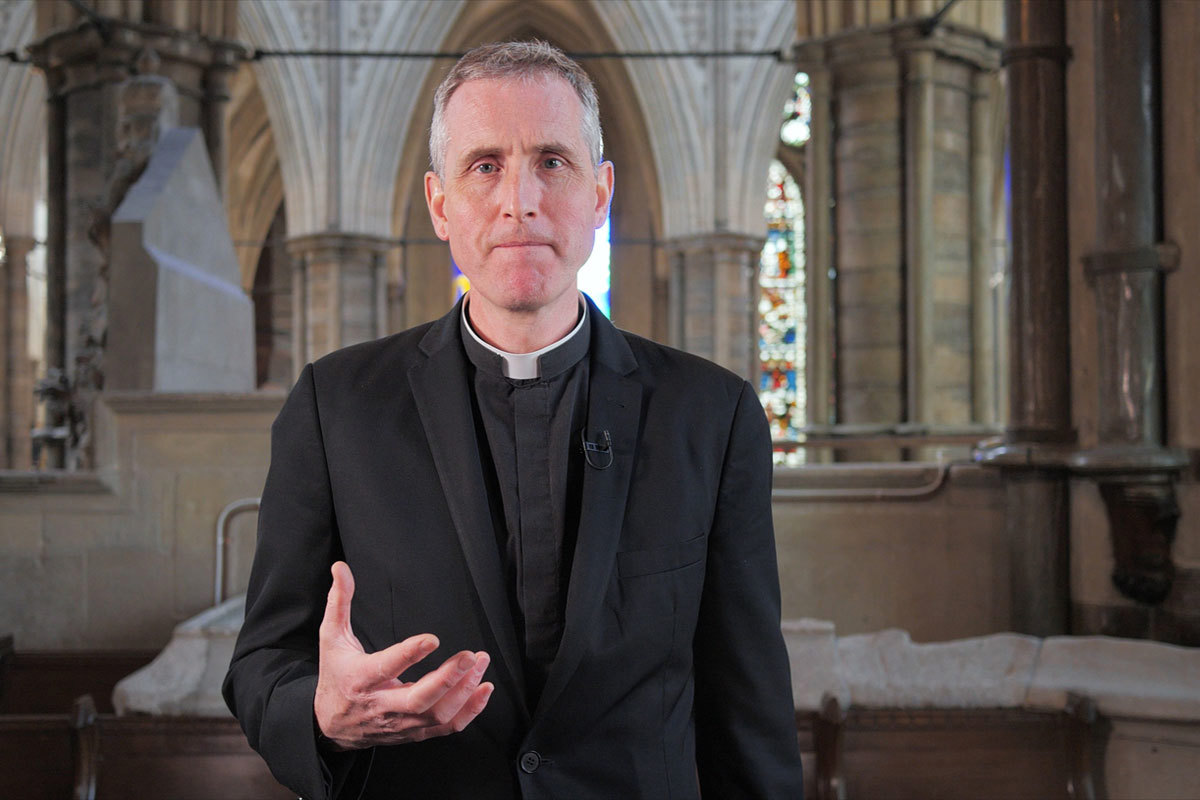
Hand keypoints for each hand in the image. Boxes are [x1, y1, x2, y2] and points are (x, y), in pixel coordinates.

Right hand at [313, 561, 493, 749]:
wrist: (330, 726)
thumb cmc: (336, 676)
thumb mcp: (331, 638)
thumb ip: (339, 602)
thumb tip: (341, 568)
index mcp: (360, 679)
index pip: (386, 667)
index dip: (410, 654)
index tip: (433, 638)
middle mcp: (382, 705)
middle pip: (418, 700)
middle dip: (447, 679)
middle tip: (469, 656)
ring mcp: (400, 722)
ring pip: (436, 714)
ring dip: (464, 691)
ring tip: (479, 664)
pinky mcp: (414, 732)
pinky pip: (446, 728)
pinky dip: (470, 711)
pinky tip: (483, 689)